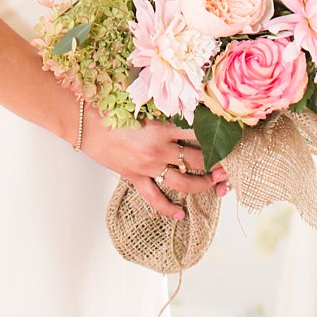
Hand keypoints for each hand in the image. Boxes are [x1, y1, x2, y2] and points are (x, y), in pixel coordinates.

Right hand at [80, 111, 231, 219]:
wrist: (87, 125)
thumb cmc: (114, 110)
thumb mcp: (144, 105)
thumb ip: (166, 107)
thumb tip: (185, 101)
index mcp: (164, 129)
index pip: (198, 134)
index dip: (215, 136)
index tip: (228, 136)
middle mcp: (160, 150)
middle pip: (197, 159)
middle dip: (216, 164)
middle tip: (228, 166)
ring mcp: (149, 167)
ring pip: (183, 181)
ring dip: (202, 184)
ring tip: (216, 185)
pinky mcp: (136, 178)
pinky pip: (155, 198)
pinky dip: (168, 208)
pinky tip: (181, 215)